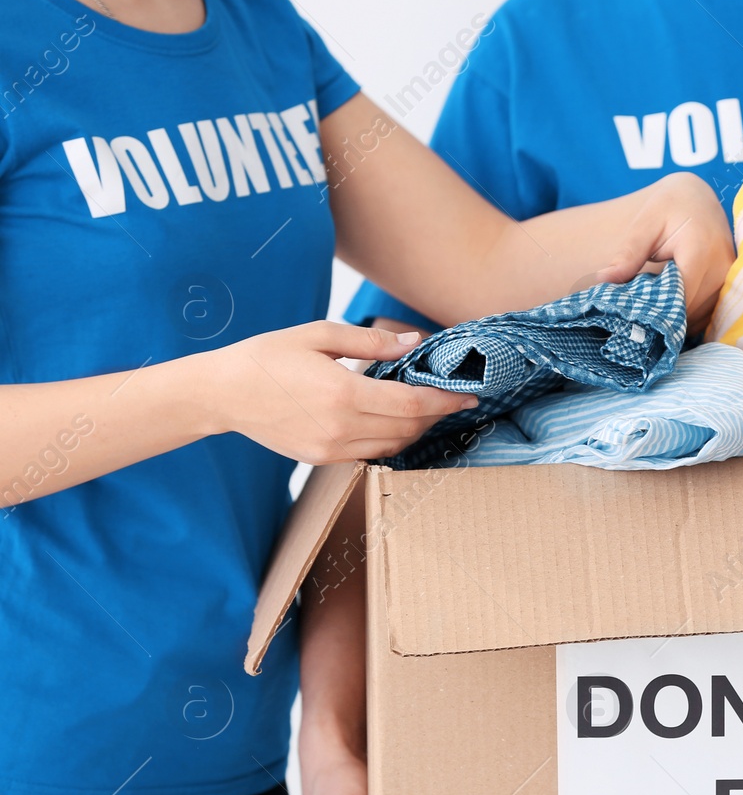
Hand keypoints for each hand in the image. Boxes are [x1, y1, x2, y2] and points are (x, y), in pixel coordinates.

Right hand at [200, 322, 476, 463]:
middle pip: (408, 429)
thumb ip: (370, 343)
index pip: (412, 405)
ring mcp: (331, 449)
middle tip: (451, 399)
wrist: (222, 394)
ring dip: (416, 430)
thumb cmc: (268, 357)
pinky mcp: (322, 459)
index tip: (468, 396)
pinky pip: (371, 453)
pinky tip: (394, 422)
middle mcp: (340, 427)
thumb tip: (414, 343)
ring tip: (427, 410)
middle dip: (435, 416)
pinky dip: (391, 440)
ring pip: (393, 446)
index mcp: (342, 394)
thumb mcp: (318, 335)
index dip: (445, 402)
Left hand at [594, 172, 735, 328]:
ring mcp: (730, 277)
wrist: (698, 199)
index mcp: (699, 250)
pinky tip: (673, 302)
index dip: (656, 311)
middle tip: (639, 309)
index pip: (679, 298)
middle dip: (663, 314)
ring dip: (677, 315)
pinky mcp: (731, 285)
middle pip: (689, 309)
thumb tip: (603, 279)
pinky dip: (689, 313)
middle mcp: (722, 266)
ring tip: (657, 302)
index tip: (634, 314)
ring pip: (700, 315)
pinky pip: (709, 312)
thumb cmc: (668, 208)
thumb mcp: (644, 225)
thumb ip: (627, 254)